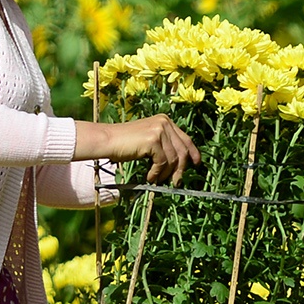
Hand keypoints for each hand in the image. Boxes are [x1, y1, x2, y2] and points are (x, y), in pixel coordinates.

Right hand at [74, 114, 200, 185]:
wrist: (106, 140)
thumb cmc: (124, 144)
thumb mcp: (148, 141)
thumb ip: (164, 146)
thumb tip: (180, 164)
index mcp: (165, 120)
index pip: (186, 138)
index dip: (193, 153)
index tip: (197, 164)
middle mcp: (164, 122)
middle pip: (182, 150)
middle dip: (180, 169)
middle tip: (176, 182)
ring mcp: (159, 130)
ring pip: (173, 159)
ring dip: (166, 174)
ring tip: (157, 180)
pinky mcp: (153, 139)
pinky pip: (162, 162)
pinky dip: (157, 173)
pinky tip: (149, 177)